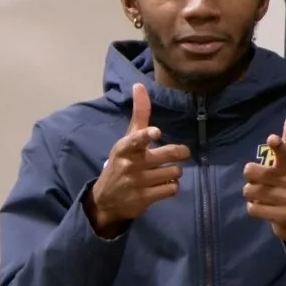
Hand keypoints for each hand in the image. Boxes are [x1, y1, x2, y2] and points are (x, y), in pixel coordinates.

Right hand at [88, 84, 188, 236]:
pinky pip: (172, 188)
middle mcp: (131, 164)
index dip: (147, 136)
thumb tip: (139, 85)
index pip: (136, 139)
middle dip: (179, 152)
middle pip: (169, 154)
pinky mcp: (145, 198)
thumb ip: (139, 114)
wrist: (106, 199)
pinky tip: (161, 185)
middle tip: (179, 152)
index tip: (156, 133)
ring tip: (163, 171)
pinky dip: (171, 186)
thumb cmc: (122, 162)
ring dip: (174, 171)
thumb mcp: (127, 138)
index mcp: (125, 147)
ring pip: (175, 172)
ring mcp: (138, 183)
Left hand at [243, 102, 285, 257]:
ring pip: (250, 191)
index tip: (272, 140)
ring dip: (252, 194)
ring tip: (264, 195)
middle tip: (262, 180)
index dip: (278, 146)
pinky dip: (255, 208)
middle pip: (251, 172)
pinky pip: (253, 208)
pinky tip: (265, 207)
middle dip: (251, 177)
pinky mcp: (283, 216)